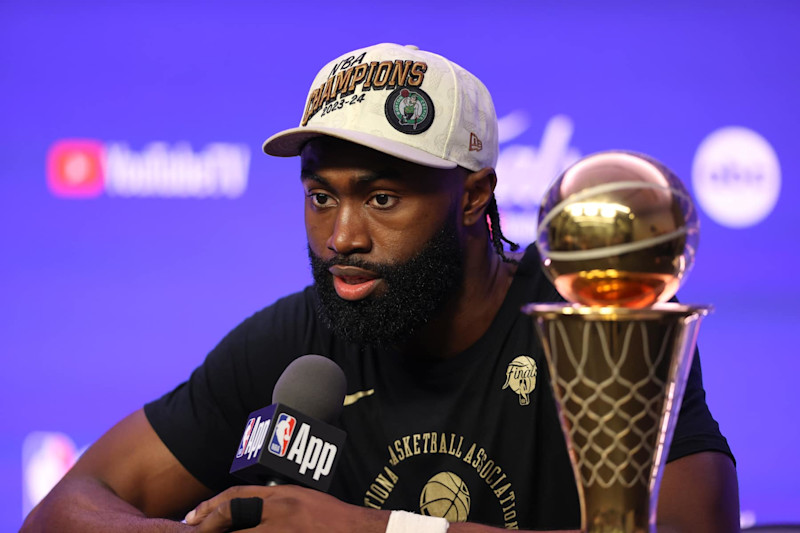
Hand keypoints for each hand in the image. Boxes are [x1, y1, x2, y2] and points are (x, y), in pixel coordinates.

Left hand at [184, 484, 388, 532]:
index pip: (235, 497)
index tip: (193, 518)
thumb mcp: (299, 498)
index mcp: (280, 495)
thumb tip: (243, 511)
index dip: (209, 507)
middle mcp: (279, 511)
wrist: (356, 530)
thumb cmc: (329, 516)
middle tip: (194, 531)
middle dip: (208, 526)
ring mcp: (283, 531)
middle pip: (231, 516)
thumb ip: (272, 502)